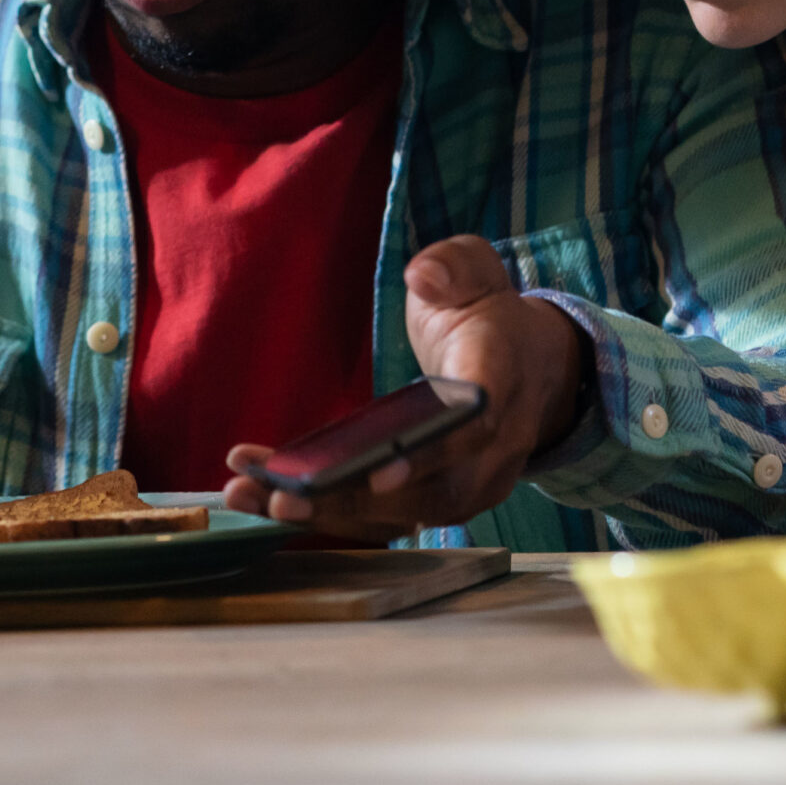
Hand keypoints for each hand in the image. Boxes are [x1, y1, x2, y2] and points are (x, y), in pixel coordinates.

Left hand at [221, 235, 589, 540]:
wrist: (531, 366)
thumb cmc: (487, 317)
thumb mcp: (477, 273)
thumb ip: (455, 266)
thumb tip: (426, 277)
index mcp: (501, 381)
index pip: (476, 426)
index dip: (431, 453)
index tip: (379, 471)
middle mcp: (494, 447)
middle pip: (434, 492)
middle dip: (356, 500)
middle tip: (285, 499)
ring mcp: (471, 483)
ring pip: (405, 516)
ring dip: (327, 515)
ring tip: (254, 499)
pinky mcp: (438, 499)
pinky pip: (385, 518)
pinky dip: (326, 515)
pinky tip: (264, 500)